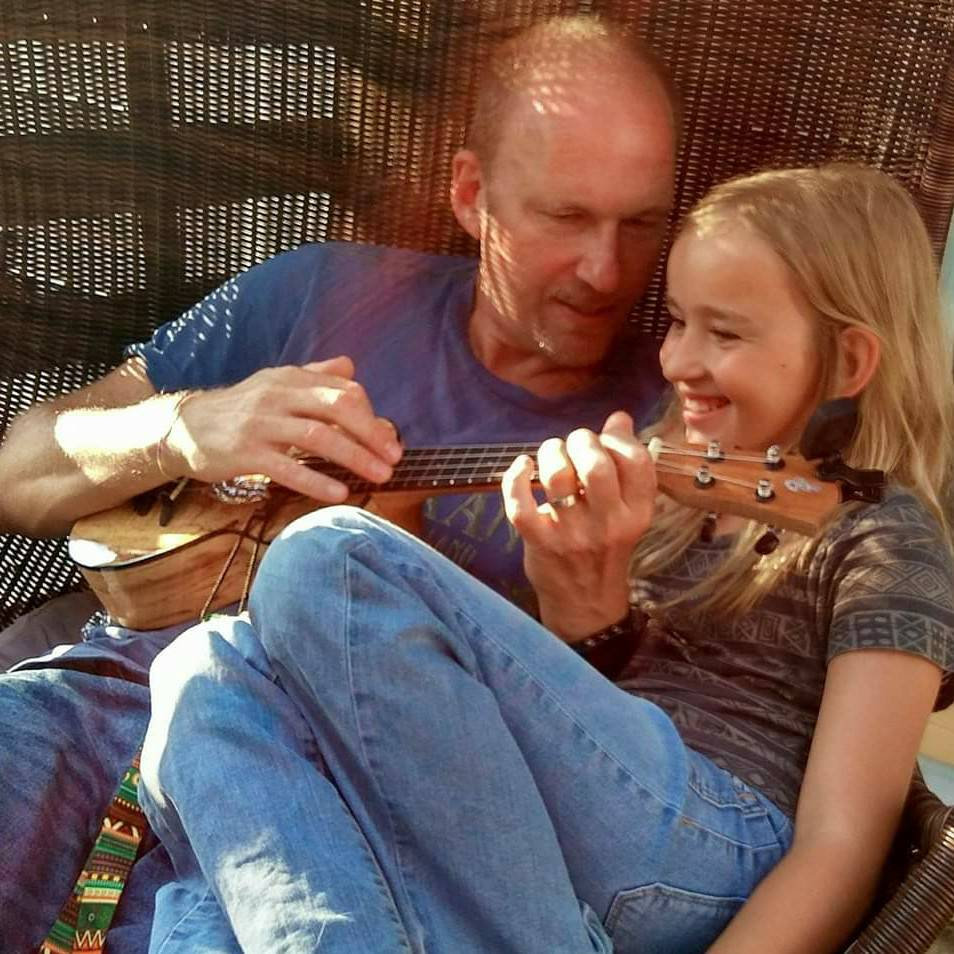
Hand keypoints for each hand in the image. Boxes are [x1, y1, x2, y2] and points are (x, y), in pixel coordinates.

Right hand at [164, 356, 402, 501]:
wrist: (182, 427)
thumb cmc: (240, 409)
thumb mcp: (276, 385)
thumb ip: (314, 377)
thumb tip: (351, 366)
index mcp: (290, 379)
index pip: (343, 390)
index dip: (371, 415)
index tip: (387, 440)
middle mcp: (278, 395)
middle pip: (337, 407)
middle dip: (372, 433)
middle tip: (394, 458)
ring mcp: (260, 424)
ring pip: (318, 436)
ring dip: (354, 457)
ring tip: (380, 476)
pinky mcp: (245, 453)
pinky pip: (287, 468)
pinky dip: (317, 480)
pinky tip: (340, 493)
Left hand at [501, 411, 655, 639]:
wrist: (585, 603)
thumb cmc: (605, 546)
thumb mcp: (627, 511)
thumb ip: (626, 467)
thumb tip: (620, 417)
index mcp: (635, 512)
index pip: (636, 460)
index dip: (618, 437)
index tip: (605, 438)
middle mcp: (608, 524)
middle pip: (596, 466)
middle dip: (582, 440)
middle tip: (575, 444)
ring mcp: (572, 534)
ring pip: (557, 477)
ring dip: (550, 452)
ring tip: (551, 454)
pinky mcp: (540, 542)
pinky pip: (520, 504)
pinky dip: (515, 477)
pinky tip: (522, 466)